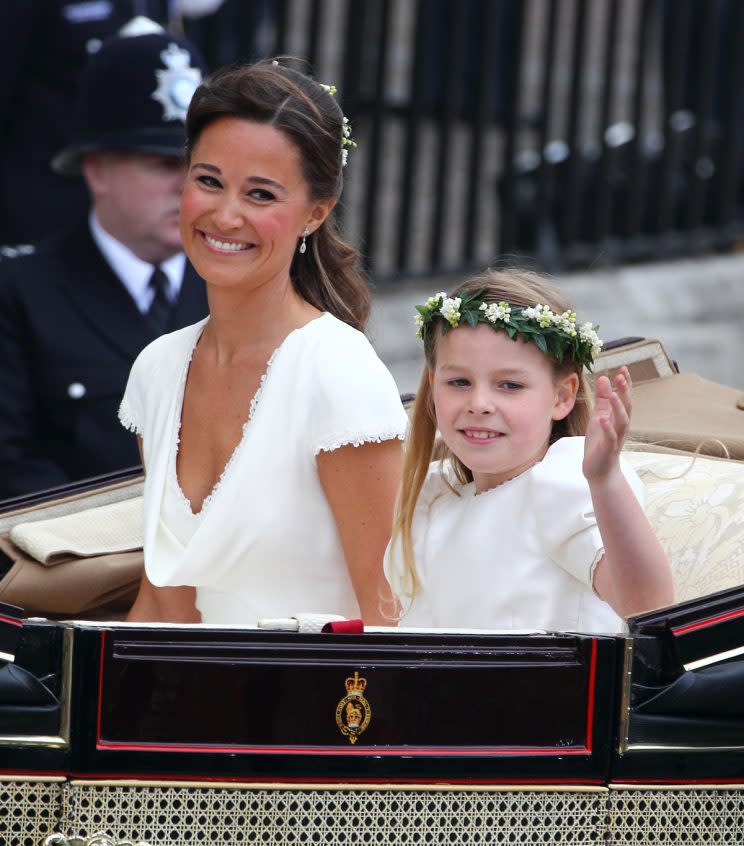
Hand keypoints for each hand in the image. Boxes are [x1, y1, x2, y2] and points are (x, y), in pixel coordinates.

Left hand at [583, 366, 631, 482]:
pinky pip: (610, 438)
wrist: (599, 470)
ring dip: (619, 408)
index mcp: (618, 419)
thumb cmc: (599, 443)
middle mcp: (620, 427)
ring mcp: (616, 439)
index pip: (625, 398)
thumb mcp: (598, 417)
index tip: (623, 369)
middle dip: (625, 392)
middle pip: (627, 407)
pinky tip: (603, 419)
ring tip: (614, 394)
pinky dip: (608, 428)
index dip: (625, 384)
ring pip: (622, 422)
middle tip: (621, 376)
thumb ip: (602, 400)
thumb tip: (603, 378)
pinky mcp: (608, 450)